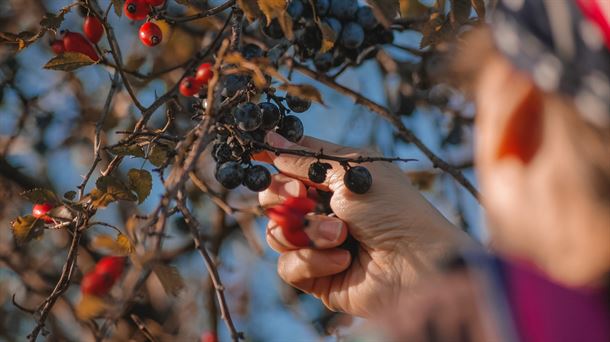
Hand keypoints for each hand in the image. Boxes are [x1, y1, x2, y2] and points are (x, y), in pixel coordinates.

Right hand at [259, 132, 473, 316]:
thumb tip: (270, 139)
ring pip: (276, 232)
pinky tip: (342, 260)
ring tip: (340, 235)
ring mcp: (318, 243)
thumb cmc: (393, 210)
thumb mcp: (350, 172)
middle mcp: (323, 208)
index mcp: (335, 179)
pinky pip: (288, 266)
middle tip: (302, 195)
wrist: (416, 264)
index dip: (272, 158)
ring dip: (307, 231)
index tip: (255, 155)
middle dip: (283, 195)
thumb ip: (307, 159)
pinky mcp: (316, 275)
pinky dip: (313, 261)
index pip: (291, 163)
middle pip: (272, 197)